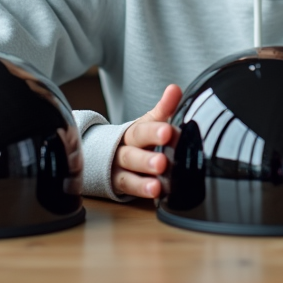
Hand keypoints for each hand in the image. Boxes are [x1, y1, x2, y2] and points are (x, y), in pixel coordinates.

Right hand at [113, 84, 182, 198]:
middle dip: (147, 158)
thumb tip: (175, 88)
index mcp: (134, 132)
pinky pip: (128, 188)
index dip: (154, 130)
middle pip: (133, 152)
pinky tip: (154, 193)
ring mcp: (120, 167)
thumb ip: (164, 107)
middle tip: (162, 162)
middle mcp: (124, 148)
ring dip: (143, 180)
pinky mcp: (119, 184)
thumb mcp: (149, 122)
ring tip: (157, 185)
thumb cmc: (138, 138)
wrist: (108, 153)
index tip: (168, 131)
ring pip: (129, 172)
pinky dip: (140, 191)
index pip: (142, 129)